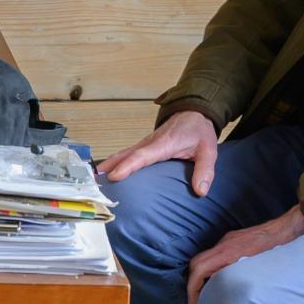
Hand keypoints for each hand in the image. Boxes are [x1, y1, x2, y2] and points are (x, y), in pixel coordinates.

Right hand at [96, 108, 220, 193]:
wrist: (194, 112)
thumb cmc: (198, 131)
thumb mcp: (209, 150)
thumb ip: (205, 171)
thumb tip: (200, 192)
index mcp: (163, 144)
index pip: (142, 156)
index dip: (127, 166)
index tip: (114, 176)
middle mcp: (150, 143)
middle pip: (125, 154)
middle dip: (109, 167)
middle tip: (94, 181)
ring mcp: (146, 144)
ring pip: (123, 153)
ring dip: (109, 164)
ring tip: (95, 179)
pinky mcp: (145, 146)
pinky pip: (128, 154)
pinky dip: (116, 162)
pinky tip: (109, 171)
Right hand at [186, 204, 303, 303]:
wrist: (290, 227)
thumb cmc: (279, 249)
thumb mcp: (260, 268)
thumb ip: (238, 276)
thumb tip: (222, 288)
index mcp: (229, 251)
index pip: (199, 267)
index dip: (192, 286)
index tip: (193, 302)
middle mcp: (225, 244)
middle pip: (197, 262)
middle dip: (193, 282)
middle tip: (197, 301)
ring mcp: (229, 240)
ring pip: (205, 258)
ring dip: (201, 275)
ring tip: (208, 293)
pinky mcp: (234, 240)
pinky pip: (215, 255)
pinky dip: (211, 268)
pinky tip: (222, 279)